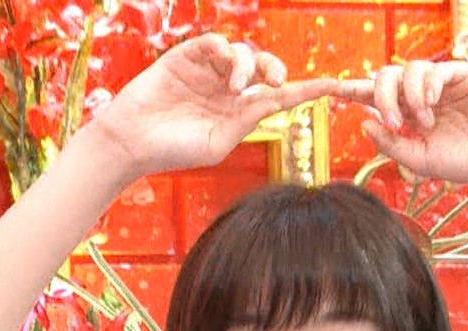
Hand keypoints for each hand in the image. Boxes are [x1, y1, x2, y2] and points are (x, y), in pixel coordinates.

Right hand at [88, 34, 336, 177]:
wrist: (133, 142)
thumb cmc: (173, 150)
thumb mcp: (217, 143)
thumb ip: (247, 122)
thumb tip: (275, 101)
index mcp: (239, 111)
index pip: (278, 96)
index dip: (306, 89)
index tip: (334, 86)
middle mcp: (227, 88)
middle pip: (264, 68)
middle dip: (277, 69)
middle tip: (278, 80)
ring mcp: (207, 71)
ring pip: (242, 53)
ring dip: (248, 64)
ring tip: (237, 86)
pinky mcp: (186, 57)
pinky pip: (214, 43)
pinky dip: (225, 50)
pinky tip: (225, 66)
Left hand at [335, 61, 467, 195]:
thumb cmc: (463, 162)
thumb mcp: (418, 159)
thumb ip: (390, 143)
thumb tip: (363, 121)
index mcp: (409, 111)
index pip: (377, 94)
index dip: (356, 90)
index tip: (334, 91)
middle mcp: (422, 93)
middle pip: (387, 76)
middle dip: (381, 95)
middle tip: (393, 120)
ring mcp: (442, 83)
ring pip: (408, 69)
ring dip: (409, 97)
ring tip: (424, 123)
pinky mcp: (463, 75)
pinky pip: (434, 69)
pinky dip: (427, 87)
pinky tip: (432, 107)